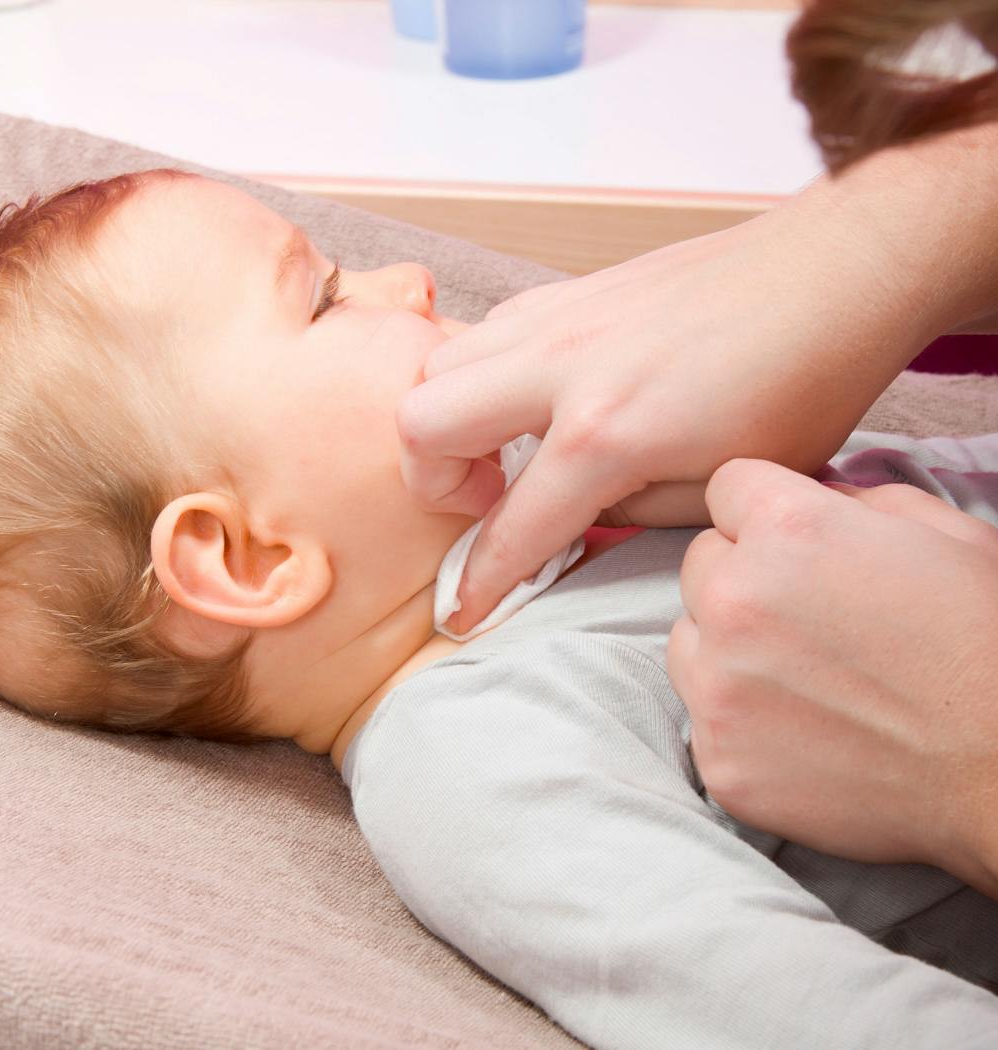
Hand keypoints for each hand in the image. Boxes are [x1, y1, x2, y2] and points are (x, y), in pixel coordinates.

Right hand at [398, 193, 941, 635]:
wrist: (832, 275)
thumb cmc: (800, 383)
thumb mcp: (722, 487)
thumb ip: (628, 512)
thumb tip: (576, 513)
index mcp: (606, 433)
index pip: (512, 529)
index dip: (480, 584)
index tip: (463, 613)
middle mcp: (562, 369)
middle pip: (423, 422)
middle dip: (433, 484)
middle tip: (485, 503)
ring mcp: (561, 318)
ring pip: (437, 363)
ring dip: (449, 419)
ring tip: (501, 449)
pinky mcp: (573, 290)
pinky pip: (485, 328)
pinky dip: (482, 370)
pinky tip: (531, 395)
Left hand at [668, 459, 997, 896]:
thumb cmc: (984, 642)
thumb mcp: (940, 532)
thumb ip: (852, 498)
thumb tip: (807, 497)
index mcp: (788, 530)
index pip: (726, 489)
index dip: (761, 510)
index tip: (787, 540)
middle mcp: (736, 600)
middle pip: (700, 563)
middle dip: (741, 576)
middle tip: (805, 614)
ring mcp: (719, 686)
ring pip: (688, 637)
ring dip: (727, 646)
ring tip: (803, 675)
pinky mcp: (719, 758)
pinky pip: (701, 714)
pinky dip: (739, 718)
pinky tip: (802, 729)